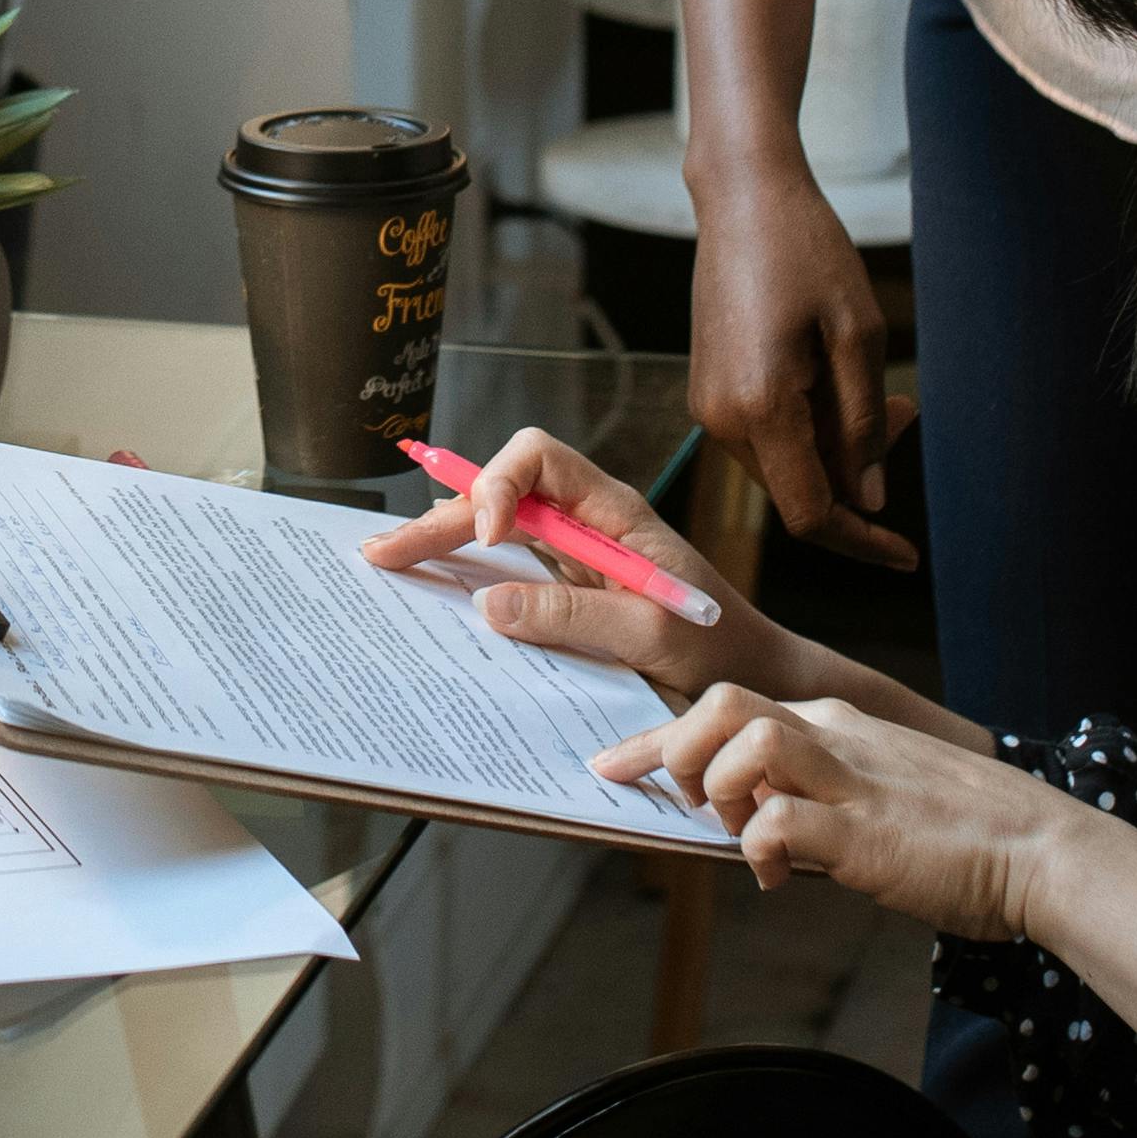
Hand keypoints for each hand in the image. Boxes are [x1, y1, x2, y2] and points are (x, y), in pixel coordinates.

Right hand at [358, 426, 812, 709]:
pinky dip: (464, 569)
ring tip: (387, 560)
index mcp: (612, 510)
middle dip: (444, 515)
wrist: (751, 678)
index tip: (488, 534)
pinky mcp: (566, 587)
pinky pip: (506, 566)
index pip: (539, 459)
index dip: (500, 483)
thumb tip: (490, 602)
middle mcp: (586, 521)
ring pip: (495, 525)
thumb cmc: (717, 648)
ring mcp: (573, 553)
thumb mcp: (650, 632)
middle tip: (385, 553)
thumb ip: (573, 614)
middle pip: (500, 491)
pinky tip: (429, 582)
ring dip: (443, 537)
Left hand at [595, 686, 1090, 943]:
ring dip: (720, 790)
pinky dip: (759, 847)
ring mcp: (852, 779)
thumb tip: (760, 827)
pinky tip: (775, 877)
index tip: (614, 765)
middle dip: (677, 751)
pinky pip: (781, 818)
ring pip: (746, 738)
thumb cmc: (967, 833)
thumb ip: (820, 797)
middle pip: (724, 703)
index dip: (662, 738)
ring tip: (738, 836)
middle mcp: (839, 737)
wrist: (1044, 851)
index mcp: (840, 726)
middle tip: (684, 807)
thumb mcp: (881, 795)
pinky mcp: (865, 830)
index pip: (733, 705)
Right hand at [686, 172, 919, 572]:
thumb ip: (863, 425)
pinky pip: (766, 437)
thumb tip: (866, 500)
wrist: (741, 196)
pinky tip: (837, 381)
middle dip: (858, 479)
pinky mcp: (710, 389)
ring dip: (837, 450)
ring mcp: (709, 406)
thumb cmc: (807, 250)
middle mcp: (722, 420)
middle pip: (798, 494)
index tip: (908, 556)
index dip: (861, 542)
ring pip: (784, 468)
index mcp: (761, 409)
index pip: (810, 514)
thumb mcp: (858, 334)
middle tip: (907, 412)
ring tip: (882, 392)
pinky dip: (810, 429)